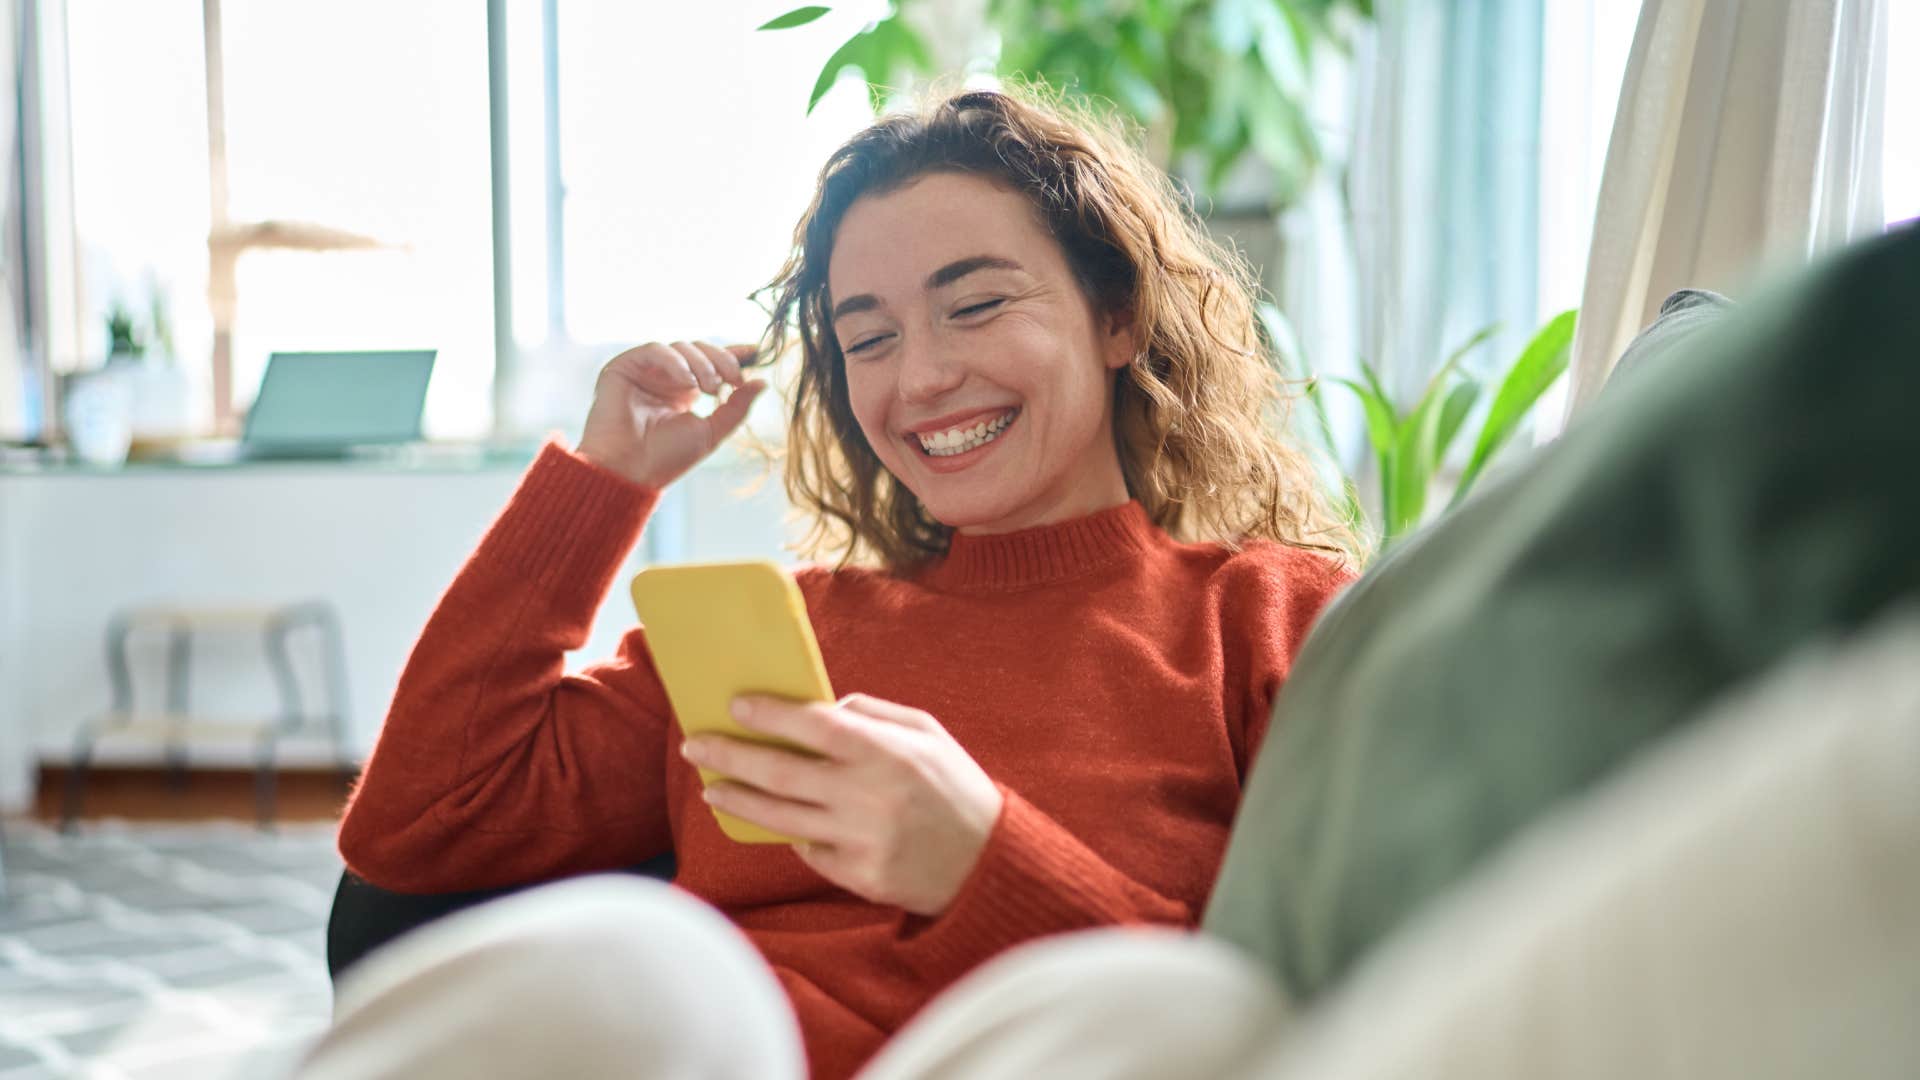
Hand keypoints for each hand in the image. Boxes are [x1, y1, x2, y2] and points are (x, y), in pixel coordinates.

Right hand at [576, 341, 766, 489]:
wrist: (630, 471)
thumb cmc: (666, 459)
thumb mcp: (711, 432)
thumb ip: (737, 408)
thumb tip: (763, 382)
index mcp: (684, 392)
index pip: (710, 363)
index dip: (732, 354)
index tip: (756, 351)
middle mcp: (665, 378)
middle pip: (699, 350)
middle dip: (722, 361)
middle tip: (733, 381)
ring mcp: (645, 371)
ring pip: (681, 347)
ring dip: (702, 364)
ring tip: (709, 389)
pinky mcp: (624, 367)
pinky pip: (655, 350)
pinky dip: (675, 362)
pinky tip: (687, 382)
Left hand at [681, 694, 1004, 915]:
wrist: (989, 863)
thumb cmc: (956, 787)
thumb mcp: (928, 733)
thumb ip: (874, 714)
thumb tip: (822, 706)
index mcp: (886, 752)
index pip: (813, 725)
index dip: (769, 714)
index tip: (734, 705)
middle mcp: (867, 796)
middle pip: (780, 773)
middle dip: (730, 755)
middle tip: (696, 745)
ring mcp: (860, 840)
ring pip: (780, 818)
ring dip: (738, 801)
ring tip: (711, 789)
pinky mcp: (857, 876)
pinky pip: (808, 851)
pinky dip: (792, 834)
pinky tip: (779, 822)